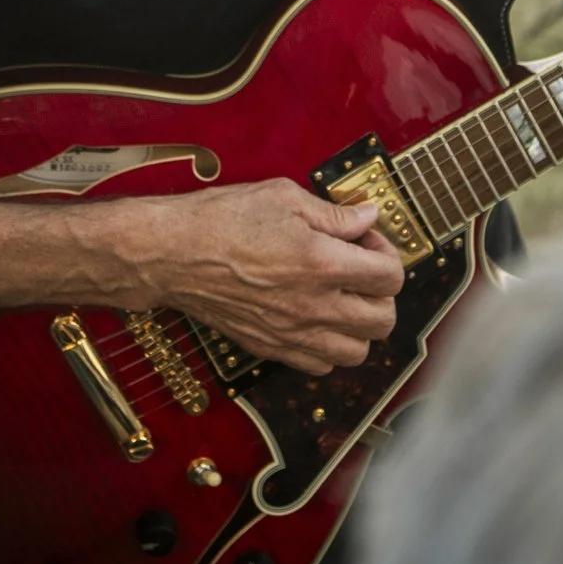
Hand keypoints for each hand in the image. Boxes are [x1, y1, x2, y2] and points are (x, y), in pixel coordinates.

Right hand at [113, 179, 403, 373]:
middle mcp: (315, 307)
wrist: (172, 254)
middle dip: (381, 293)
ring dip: (359, 326)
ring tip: (341, 298)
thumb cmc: (222, 220)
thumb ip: (334, 213)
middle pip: (383, 321)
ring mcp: (293, 334)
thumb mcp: (283, 197)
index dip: (386, 253)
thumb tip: (367, 215)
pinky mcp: (270, 348)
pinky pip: (320, 366)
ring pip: (357, 352)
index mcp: (324, 264)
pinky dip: (328, 347)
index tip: (367, 239)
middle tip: (360, 268)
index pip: (390, 277)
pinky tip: (314, 318)